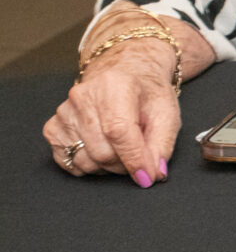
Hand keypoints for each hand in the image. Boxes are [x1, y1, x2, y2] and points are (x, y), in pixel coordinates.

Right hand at [45, 37, 184, 184]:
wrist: (124, 75)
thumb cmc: (146, 94)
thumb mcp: (166, 114)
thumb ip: (162, 145)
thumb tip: (153, 174)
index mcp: (113, 86)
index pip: (118, 131)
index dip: (134, 158)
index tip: (147, 176)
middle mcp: (82, 97)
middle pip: (101, 151)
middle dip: (125, 164)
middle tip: (140, 157)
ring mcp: (63, 113)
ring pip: (85, 161)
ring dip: (108, 167)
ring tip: (122, 149)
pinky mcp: (52, 128)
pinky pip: (68, 162)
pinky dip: (89, 165)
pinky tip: (103, 150)